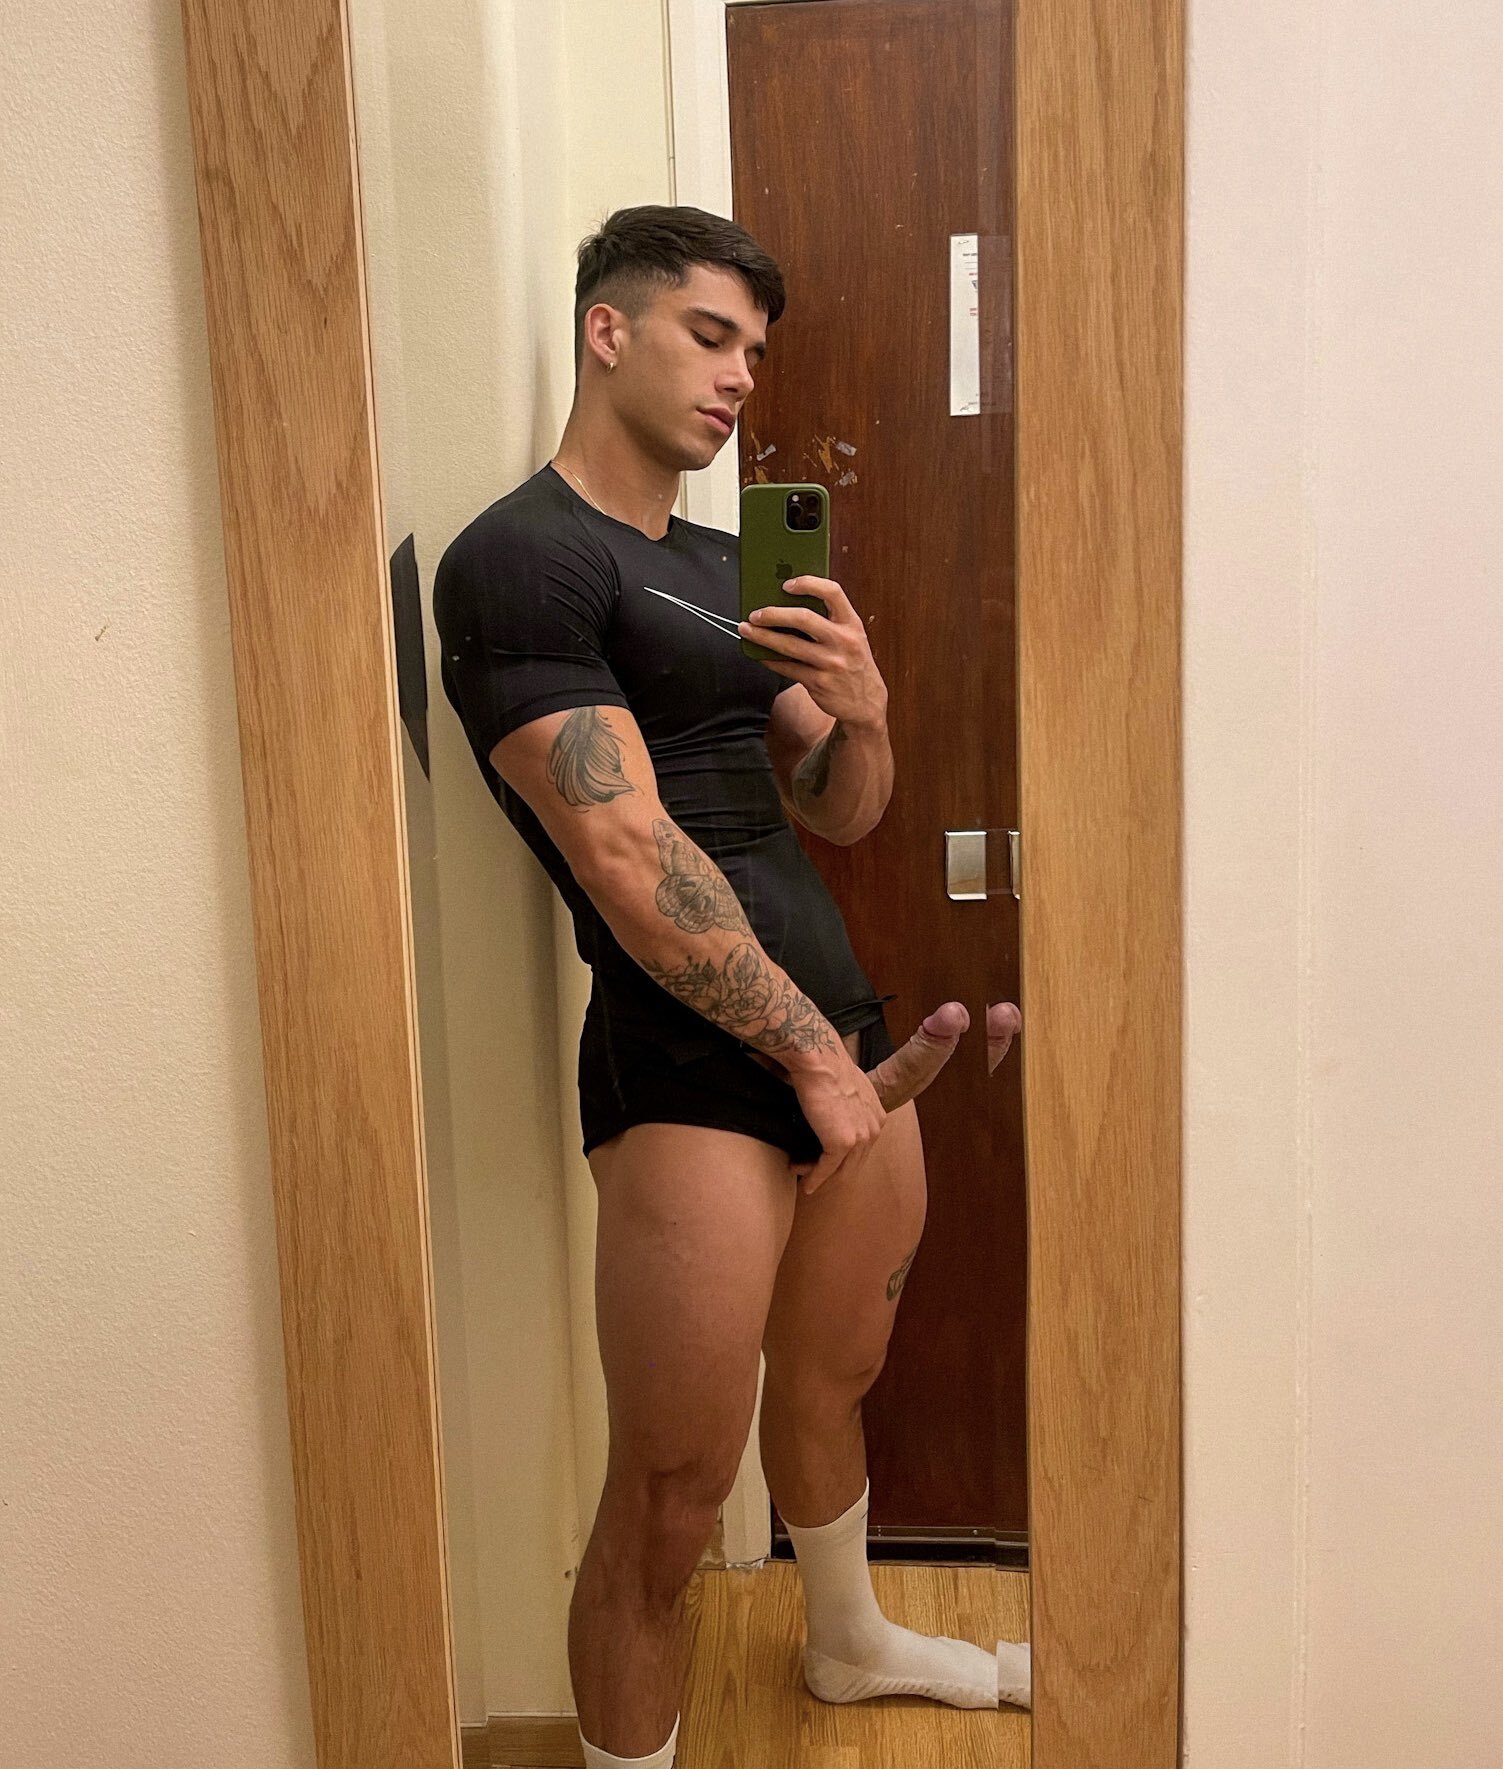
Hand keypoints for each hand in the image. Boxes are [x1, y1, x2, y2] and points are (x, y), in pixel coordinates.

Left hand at [739, 577, 888, 727]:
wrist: (866, 703)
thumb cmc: (853, 663)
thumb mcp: (852, 637)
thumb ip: (830, 621)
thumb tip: (788, 604)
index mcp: (852, 623)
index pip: (832, 592)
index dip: (808, 583)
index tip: (787, 585)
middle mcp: (843, 641)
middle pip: (803, 618)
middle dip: (773, 614)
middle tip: (755, 614)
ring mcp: (831, 663)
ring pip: (789, 645)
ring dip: (763, 637)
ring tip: (747, 630)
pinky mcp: (818, 683)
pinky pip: (787, 668)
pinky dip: (770, 660)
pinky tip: (760, 654)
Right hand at [784, 1046, 886, 1192]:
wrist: (819, 1060)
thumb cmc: (827, 1067)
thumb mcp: (849, 1088)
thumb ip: (850, 1105)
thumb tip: (835, 1111)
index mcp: (877, 1117)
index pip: (862, 1148)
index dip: (843, 1159)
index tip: (824, 1161)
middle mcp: (874, 1130)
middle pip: (854, 1163)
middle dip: (833, 1173)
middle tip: (813, 1175)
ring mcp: (860, 1138)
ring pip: (841, 1170)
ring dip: (820, 1177)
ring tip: (802, 1175)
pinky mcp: (842, 1144)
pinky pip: (826, 1169)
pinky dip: (815, 1179)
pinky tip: (806, 1185)